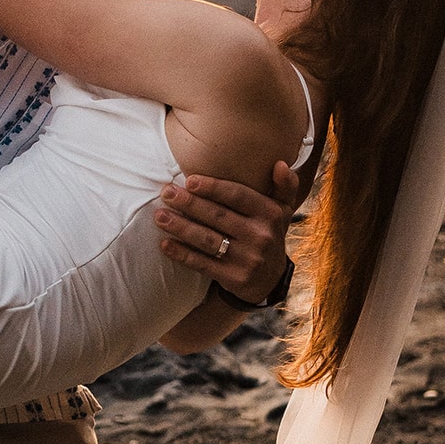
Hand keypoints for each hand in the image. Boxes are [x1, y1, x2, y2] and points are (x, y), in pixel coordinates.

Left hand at [153, 161, 299, 306]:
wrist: (270, 279)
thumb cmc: (267, 232)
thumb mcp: (282, 209)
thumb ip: (284, 185)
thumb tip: (280, 163)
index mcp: (271, 214)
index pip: (238, 195)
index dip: (213, 187)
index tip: (189, 180)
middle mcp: (261, 236)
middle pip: (218, 216)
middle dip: (189, 204)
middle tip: (166, 193)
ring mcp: (248, 259)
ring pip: (207, 240)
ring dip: (180, 227)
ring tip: (159, 216)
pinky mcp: (234, 279)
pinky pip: (203, 264)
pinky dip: (182, 254)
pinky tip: (165, 244)